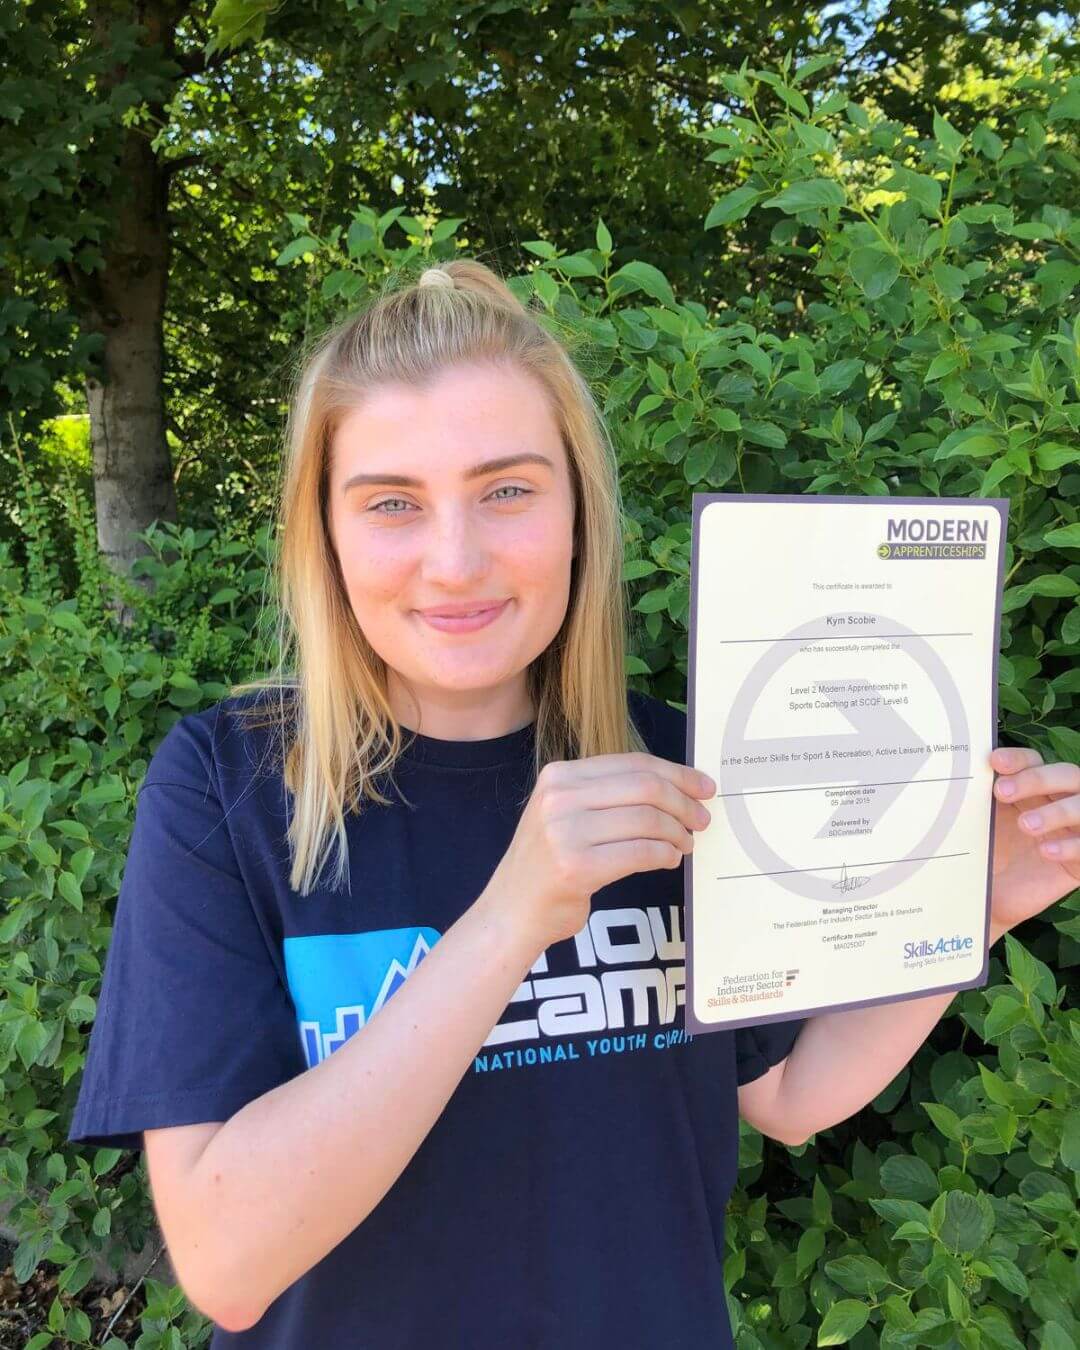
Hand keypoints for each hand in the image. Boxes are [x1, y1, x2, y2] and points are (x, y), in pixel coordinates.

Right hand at [488, 752, 714, 951]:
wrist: (511, 913)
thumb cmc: (548, 865)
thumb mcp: (566, 815)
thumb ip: (608, 796)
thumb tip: (674, 786)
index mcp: (559, 776)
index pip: (632, 763)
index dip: (676, 773)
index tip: (702, 787)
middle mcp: (559, 797)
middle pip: (644, 787)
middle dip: (683, 803)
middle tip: (702, 819)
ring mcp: (565, 832)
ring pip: (647, 820)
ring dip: (677, 833)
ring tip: (685, 844)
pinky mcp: (577, 867)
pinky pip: (641, 853)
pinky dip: (665, 854)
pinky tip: (669, 859)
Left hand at [989, 743, 1079, 936]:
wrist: (989, 898)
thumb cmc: (985, 854)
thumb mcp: (981, 825)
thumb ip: (978, 800)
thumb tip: (962, 775)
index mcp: (1032, 789)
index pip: (1034, 761)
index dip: (1018, 759)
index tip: (994, 763)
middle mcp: (1058, 803)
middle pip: (1066, 775)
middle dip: (1036, 779)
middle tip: (1001, 791)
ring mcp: (1074, 831)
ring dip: (1057, 811)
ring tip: (1025, 825)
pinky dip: (1070, 845)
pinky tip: (1045, 851)